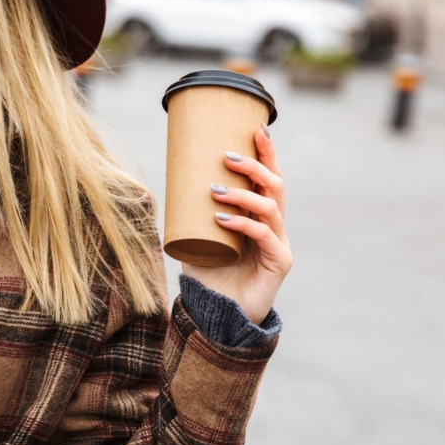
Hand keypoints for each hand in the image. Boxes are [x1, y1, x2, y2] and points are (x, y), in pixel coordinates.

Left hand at [181, 125, 292, 324]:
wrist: (219, 316)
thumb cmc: (208, 276)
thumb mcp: (195, 239)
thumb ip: (188, 216)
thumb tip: (164, 185)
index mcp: (259, 216)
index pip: (268, 179)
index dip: (266, 153)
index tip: (255, 128)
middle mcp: (274, 226)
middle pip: (275, 185)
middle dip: (255, 165)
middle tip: (227, 155)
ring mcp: (279, 243)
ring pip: (271, 206)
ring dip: (243, 193)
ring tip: (216, 189)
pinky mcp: (279, 262)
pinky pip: (264, 235)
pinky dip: (243, 223)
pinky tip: (222, 218)